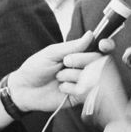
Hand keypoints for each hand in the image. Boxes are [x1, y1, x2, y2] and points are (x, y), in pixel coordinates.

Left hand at [0, 33, 115, 129]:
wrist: (24, 89)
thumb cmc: (36, 67)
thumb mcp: (52, 52)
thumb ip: (72, 46)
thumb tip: (91, 34)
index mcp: (80, 53)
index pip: (101, 48)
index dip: (106, 45)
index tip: (103, 44)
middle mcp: (85, 67)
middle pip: (98, 61)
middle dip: (81, 60)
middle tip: (65, 62)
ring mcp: (84, 82)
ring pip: (91, 76)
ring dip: (72, 75)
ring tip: (58, 78)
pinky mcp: (80, 97)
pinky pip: (84, 91)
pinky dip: (71, 88)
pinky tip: (61, 88)